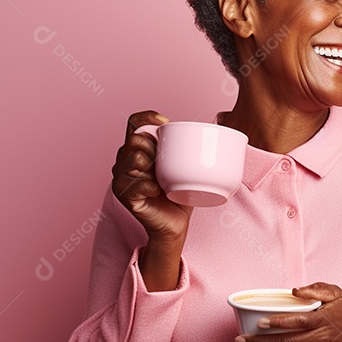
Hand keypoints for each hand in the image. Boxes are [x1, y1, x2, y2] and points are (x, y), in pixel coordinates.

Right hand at [111, 110, 191, 290]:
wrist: (176, 224)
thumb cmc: (182, 194)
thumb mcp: (187, 166)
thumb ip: (191, 147)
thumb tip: (220, 128)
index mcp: (139, 149)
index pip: (134, 122)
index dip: (147, 117)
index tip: (166, 123)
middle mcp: (125, 160)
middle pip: (134, 139)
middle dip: (154, 147)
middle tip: (167, 163)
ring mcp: (121, 177)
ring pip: (134, 159)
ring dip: (152, 166)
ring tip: (162, 179)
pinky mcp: (124, 195)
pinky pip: (135, 183)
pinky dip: (149, 185)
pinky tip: (159, 191)